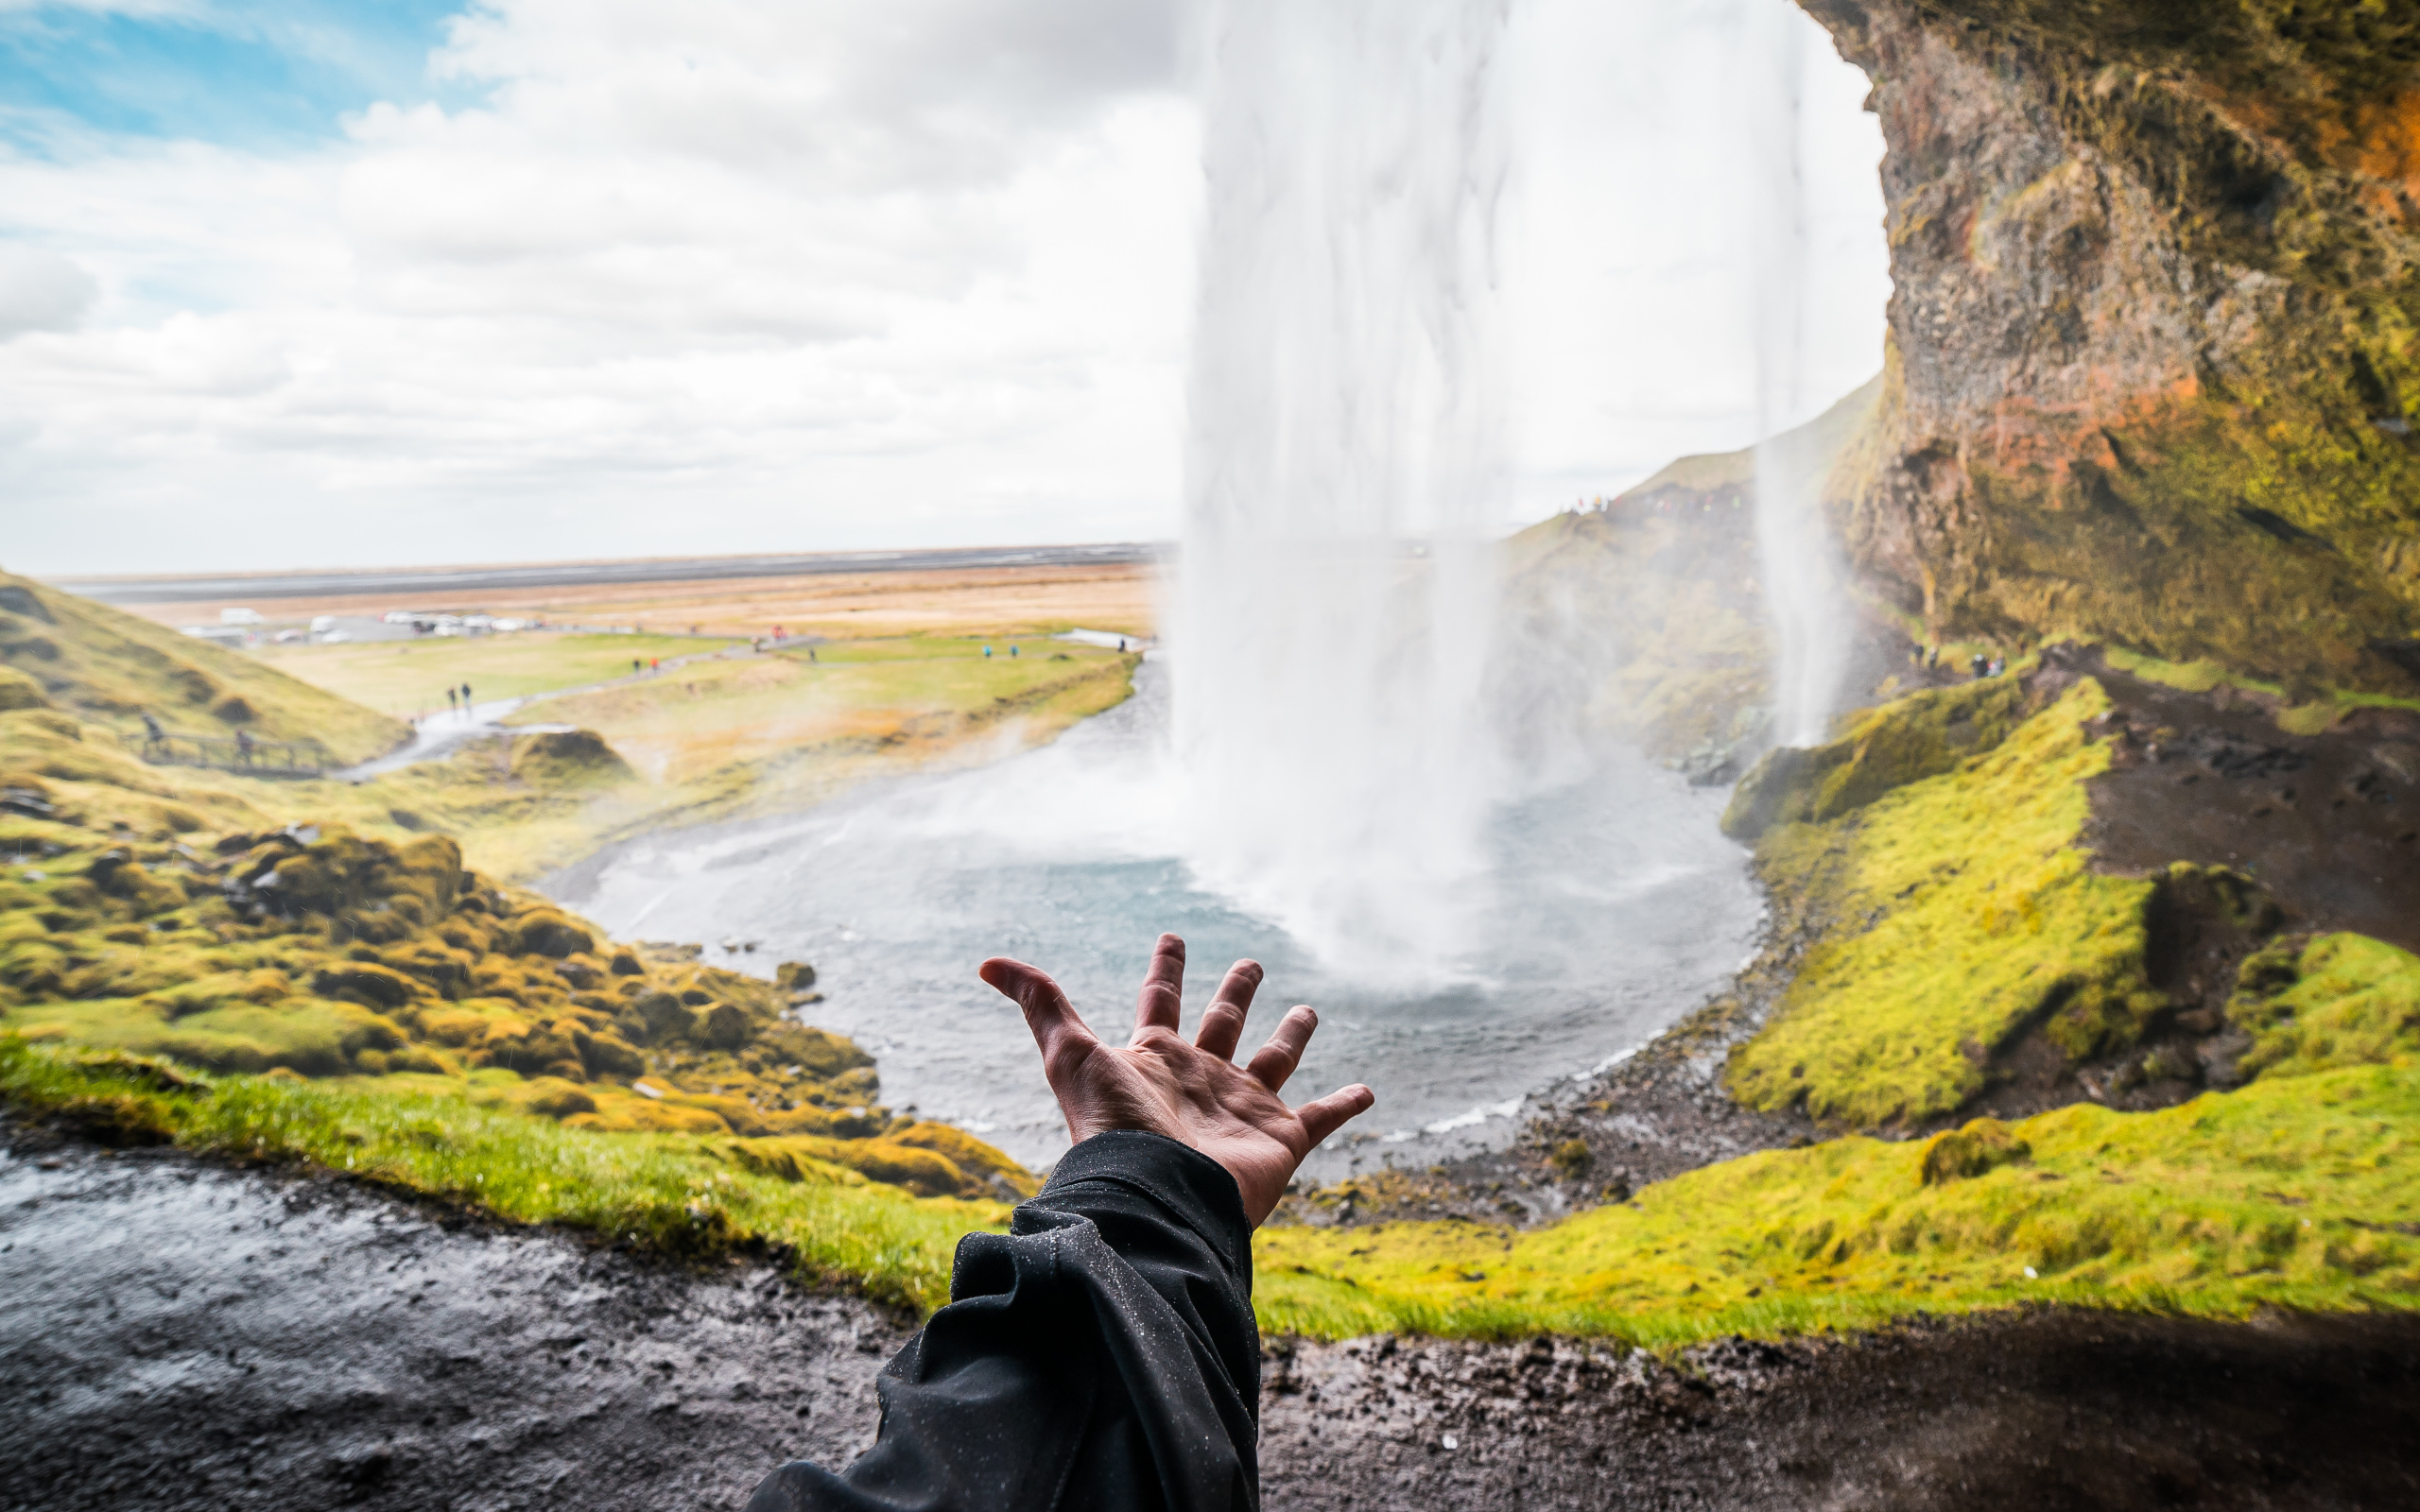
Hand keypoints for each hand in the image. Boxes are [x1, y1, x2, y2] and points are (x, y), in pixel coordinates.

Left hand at [981, 933, 1373, 1227]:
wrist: (1161, 1195)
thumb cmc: (1115, 1128)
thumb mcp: (1071, 1054)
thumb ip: (1039, 1003)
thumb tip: (988, 961)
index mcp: (1156, 1057)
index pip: (1160, 1000)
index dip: (1166, 966)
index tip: (1173, 936)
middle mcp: (1200, 1078)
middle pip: (1222, 1023)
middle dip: (1236, 992)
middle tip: (1252, 962)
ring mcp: (1241, 1107)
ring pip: (1273, 1061)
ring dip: (1291, 1035)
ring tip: (1307, 1012)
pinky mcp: (1278, 1138)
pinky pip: (1320, 1118)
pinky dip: (1344, 1104)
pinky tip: (1366, 1090)